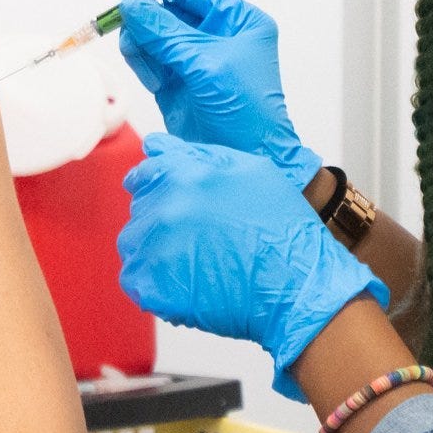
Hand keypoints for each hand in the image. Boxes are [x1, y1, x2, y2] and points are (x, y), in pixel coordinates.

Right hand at [102, 0, 320, 188]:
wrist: (247, 159)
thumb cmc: (246, 113)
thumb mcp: (207, 65)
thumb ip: (167, 33)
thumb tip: (133, 4)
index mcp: (238, 21)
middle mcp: (216, 35)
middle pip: (168, 7)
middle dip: (142, 10)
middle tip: (115, 11)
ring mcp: (194, 58)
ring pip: (153, 32)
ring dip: (141, 40)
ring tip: (144, 57)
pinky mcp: (176, 81)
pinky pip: (148, 58)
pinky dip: (142, 61)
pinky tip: (151, 74)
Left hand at [119, 135, 387, 399]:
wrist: (297, 286)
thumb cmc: (283, 231)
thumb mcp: (250, 171)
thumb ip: (196, 155)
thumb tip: (155, 146)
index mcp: (184, 175)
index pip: (143, 176)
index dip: (157, 190)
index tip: (173, 206)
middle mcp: (164, 207)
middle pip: (140, 212)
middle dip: (162, 223)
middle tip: (200, 241)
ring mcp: (155, 248)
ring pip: (135, 245)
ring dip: (156, 253)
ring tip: (197, 263)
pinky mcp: (152, 286)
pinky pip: (136, 280)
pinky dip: (156, 284)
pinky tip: (188, 283)